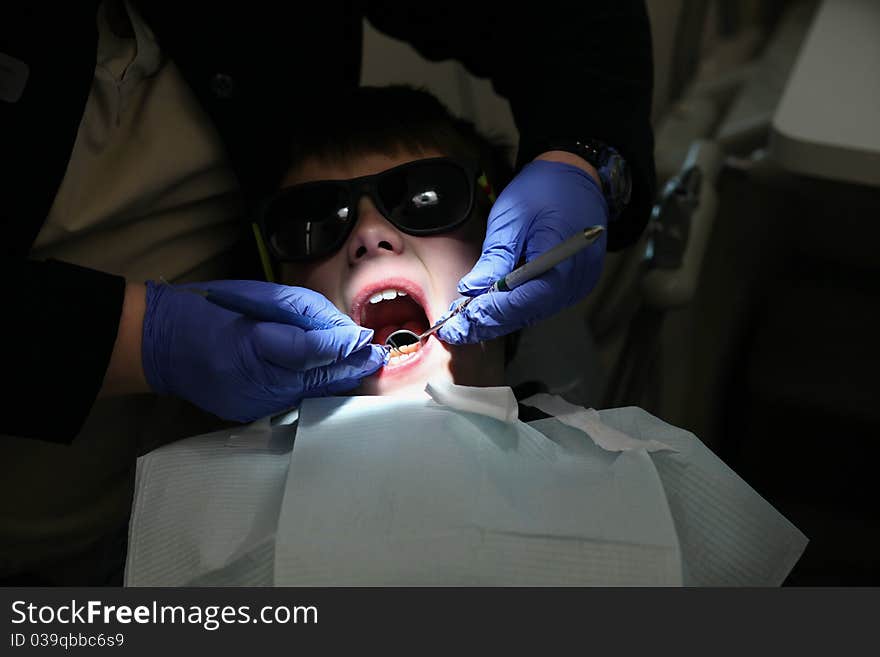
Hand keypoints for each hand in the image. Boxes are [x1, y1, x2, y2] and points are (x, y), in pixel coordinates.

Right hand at [142, 280, 386, 421]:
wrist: (157, 343)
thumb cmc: (206, 309)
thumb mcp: (256, 298)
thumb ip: (303, 314)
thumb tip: (344, 330)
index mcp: (251, 347)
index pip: (309, 352)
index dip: (341, 347)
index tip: (366, 340)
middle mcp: (254, 384)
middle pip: (317, 380)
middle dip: (350, 367)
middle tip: (378, 357)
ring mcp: (252, 404)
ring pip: (310, 395)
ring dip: (338, 380)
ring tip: (365, 366)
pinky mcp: (250, 413)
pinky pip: (293, 400)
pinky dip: (315, 388)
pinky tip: (334, 379)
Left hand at [437, 159, 608, 343]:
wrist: (578, 175)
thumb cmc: (546, 190)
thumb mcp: (511, 219)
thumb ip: (494, 258)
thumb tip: (472, 289)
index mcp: (560, 266)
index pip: (516, 304)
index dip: (483, 316)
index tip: (455, 325)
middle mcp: (573, 283)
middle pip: (523, 315)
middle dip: (486, 324)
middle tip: (454, 330)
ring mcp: (577, 286)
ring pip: (531, 313)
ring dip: (499, 318)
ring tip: (467, 321)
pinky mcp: (574, 284)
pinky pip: (541, 303)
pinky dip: (515, 307)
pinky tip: (493, 307)